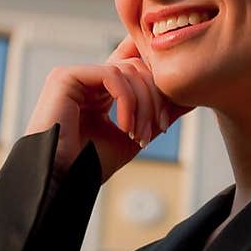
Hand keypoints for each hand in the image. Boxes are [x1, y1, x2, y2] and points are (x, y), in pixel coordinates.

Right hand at [24, 34, 192, 183]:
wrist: (61, 182)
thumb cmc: (91, 166)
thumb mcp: (134, 136)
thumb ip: (156, 115)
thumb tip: (188, 99)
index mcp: (100, 90)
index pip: (137, 69)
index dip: (157, 88)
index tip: (166, 121)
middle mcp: (87, 79)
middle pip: (137, 67)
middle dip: (155, 98)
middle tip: (158, 130)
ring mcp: (75, 75)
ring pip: (127, 70)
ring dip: (143, 104)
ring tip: (141, 135)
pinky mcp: (66, 77)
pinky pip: (111, 76)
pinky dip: (127, 101)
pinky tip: (125, 127)